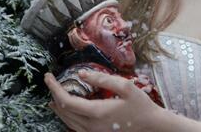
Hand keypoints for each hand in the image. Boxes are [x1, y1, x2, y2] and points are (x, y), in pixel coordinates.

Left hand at [44, 70, 162, 131]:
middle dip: (54, 96)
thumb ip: (102, 79)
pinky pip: (75, 127)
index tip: (48, 77)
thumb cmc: (141, 105)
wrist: (151, 126)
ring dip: (59, 108)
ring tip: (53, 97)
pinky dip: (67, 117)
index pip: (67, 101)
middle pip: (64, 112)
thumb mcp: (125, 87)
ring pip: (67, 122)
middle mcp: (91, 126)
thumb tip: (81, 74)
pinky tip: (67, 111)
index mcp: (97, 112)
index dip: (54, 88)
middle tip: (50, 82)